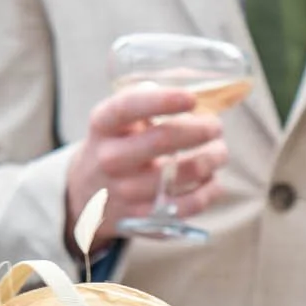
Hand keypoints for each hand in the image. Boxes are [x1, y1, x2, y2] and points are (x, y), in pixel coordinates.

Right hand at [64, 83, 226, 252]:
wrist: (87, 195)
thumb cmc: (116, 144)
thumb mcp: (118, 119)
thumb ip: (149, 100)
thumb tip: (198, 87)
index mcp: (103, 125)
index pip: (128, 108)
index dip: (163, 101)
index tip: (191, 98)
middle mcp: (109, 159)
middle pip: (162, 140)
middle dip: (200, 129)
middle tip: (216, 126)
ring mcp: (125, 192)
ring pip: (181, 175)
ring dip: (211, 160)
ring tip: (219, 152)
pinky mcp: (142, 218)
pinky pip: (186, 206)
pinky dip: (209, 192)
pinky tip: (213, 181)